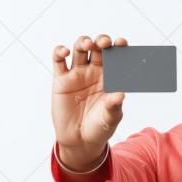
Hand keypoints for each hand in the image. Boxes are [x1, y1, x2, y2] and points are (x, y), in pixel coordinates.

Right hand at [51, 34, 127, 167]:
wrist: (80, 140)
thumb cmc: (100, 127)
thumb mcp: (111, 117)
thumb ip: (114, 105)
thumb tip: (121, 94)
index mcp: (111, 76)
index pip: (116, 56)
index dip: (119, 47)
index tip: (122, 43)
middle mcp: (95, 71)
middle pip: (98, 48)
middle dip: (101, 41)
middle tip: (104, 42)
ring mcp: (78, 74)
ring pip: (79, 49)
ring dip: (83, 42)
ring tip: (87, 44)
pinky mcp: (61, 80)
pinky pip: (59, 61)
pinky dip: (60, 52)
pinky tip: (66, 52)